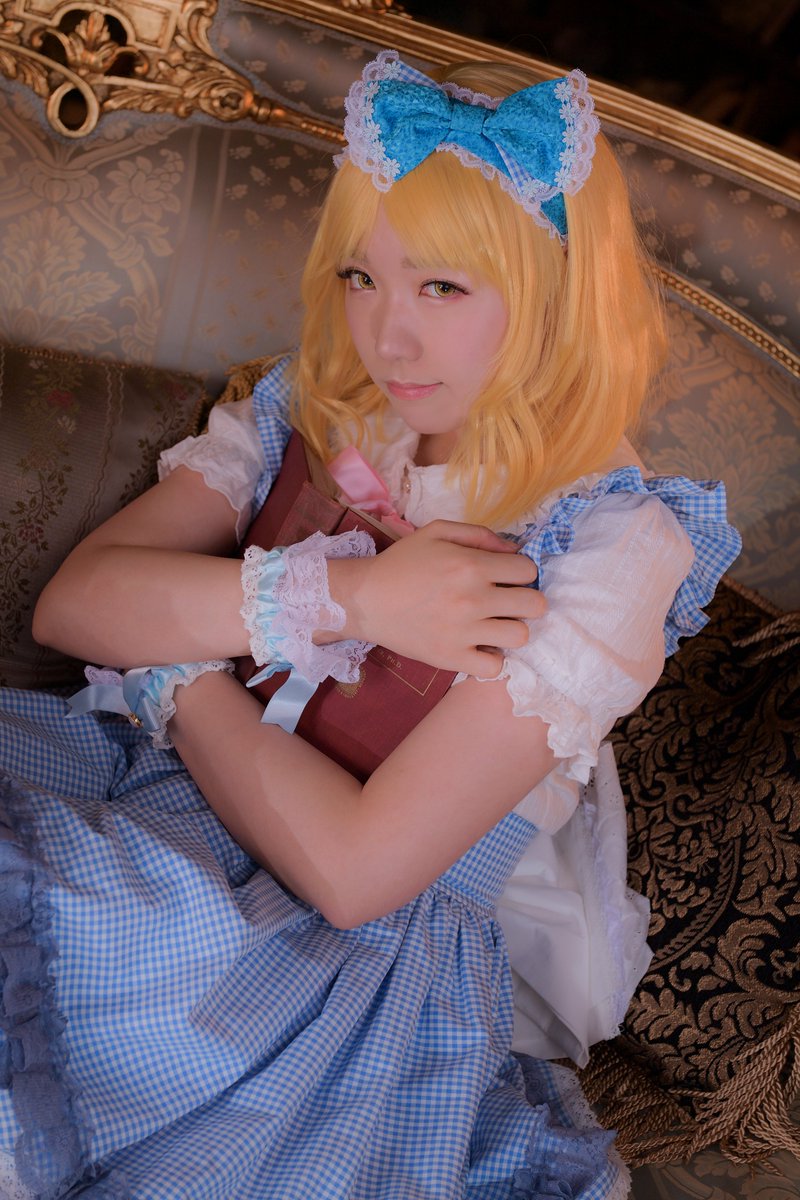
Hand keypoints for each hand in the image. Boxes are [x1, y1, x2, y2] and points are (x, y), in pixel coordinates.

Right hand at [326, 520, 544, 676]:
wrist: (364, 600)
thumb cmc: (401, 563)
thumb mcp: (437, 532)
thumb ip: (479, 535)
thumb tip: (515, 550)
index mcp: (471, 565)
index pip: (527, 570)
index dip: (521, 572)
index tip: (507, 577)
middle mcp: (473, 598)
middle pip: (535, 605)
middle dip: (526, 600)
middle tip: (507, 602)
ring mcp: (463, 631)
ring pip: (520, 636)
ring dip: (511, 629)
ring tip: (494, 625)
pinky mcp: (451, 657)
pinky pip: (494, 667)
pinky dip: (491, 658)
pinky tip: (479, 646)